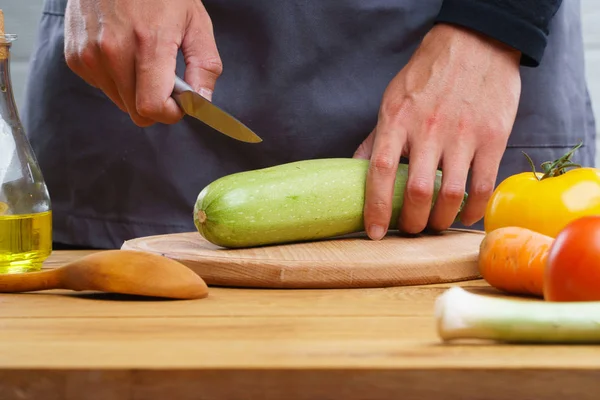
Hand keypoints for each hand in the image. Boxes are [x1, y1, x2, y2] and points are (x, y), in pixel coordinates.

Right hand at [64, 0, 221, 126]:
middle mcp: (112, 51)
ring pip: (119, 102)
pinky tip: (122, 52)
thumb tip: (202, 101)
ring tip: (142, 59)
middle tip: (165, 79)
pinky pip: (102, 86)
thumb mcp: (195, 22)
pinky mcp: (75, 56)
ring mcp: (89, 54)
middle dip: (156, 103)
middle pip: (136, 111)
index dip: (170, 113)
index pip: (151, 107)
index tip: (179, 103)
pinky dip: (116, 79)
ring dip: (136, 91)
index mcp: (147, 43)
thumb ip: (204, 66)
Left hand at [354, 23, 520, 238]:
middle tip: (410, 229)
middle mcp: (428, 129)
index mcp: (397, 120)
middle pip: (416, 192)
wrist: (475, 44)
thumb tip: (355, 170)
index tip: (375, 232)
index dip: (374, 208)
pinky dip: (473, 209)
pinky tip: (464, 216)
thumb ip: (375, 138)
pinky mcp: (492, 138)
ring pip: (449, 195)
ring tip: (434, 225)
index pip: (379, 172)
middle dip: (411, 222)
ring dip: (440, 220)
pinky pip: (482, 186)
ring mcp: (462, 134)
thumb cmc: (428, 76)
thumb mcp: (392, 100)